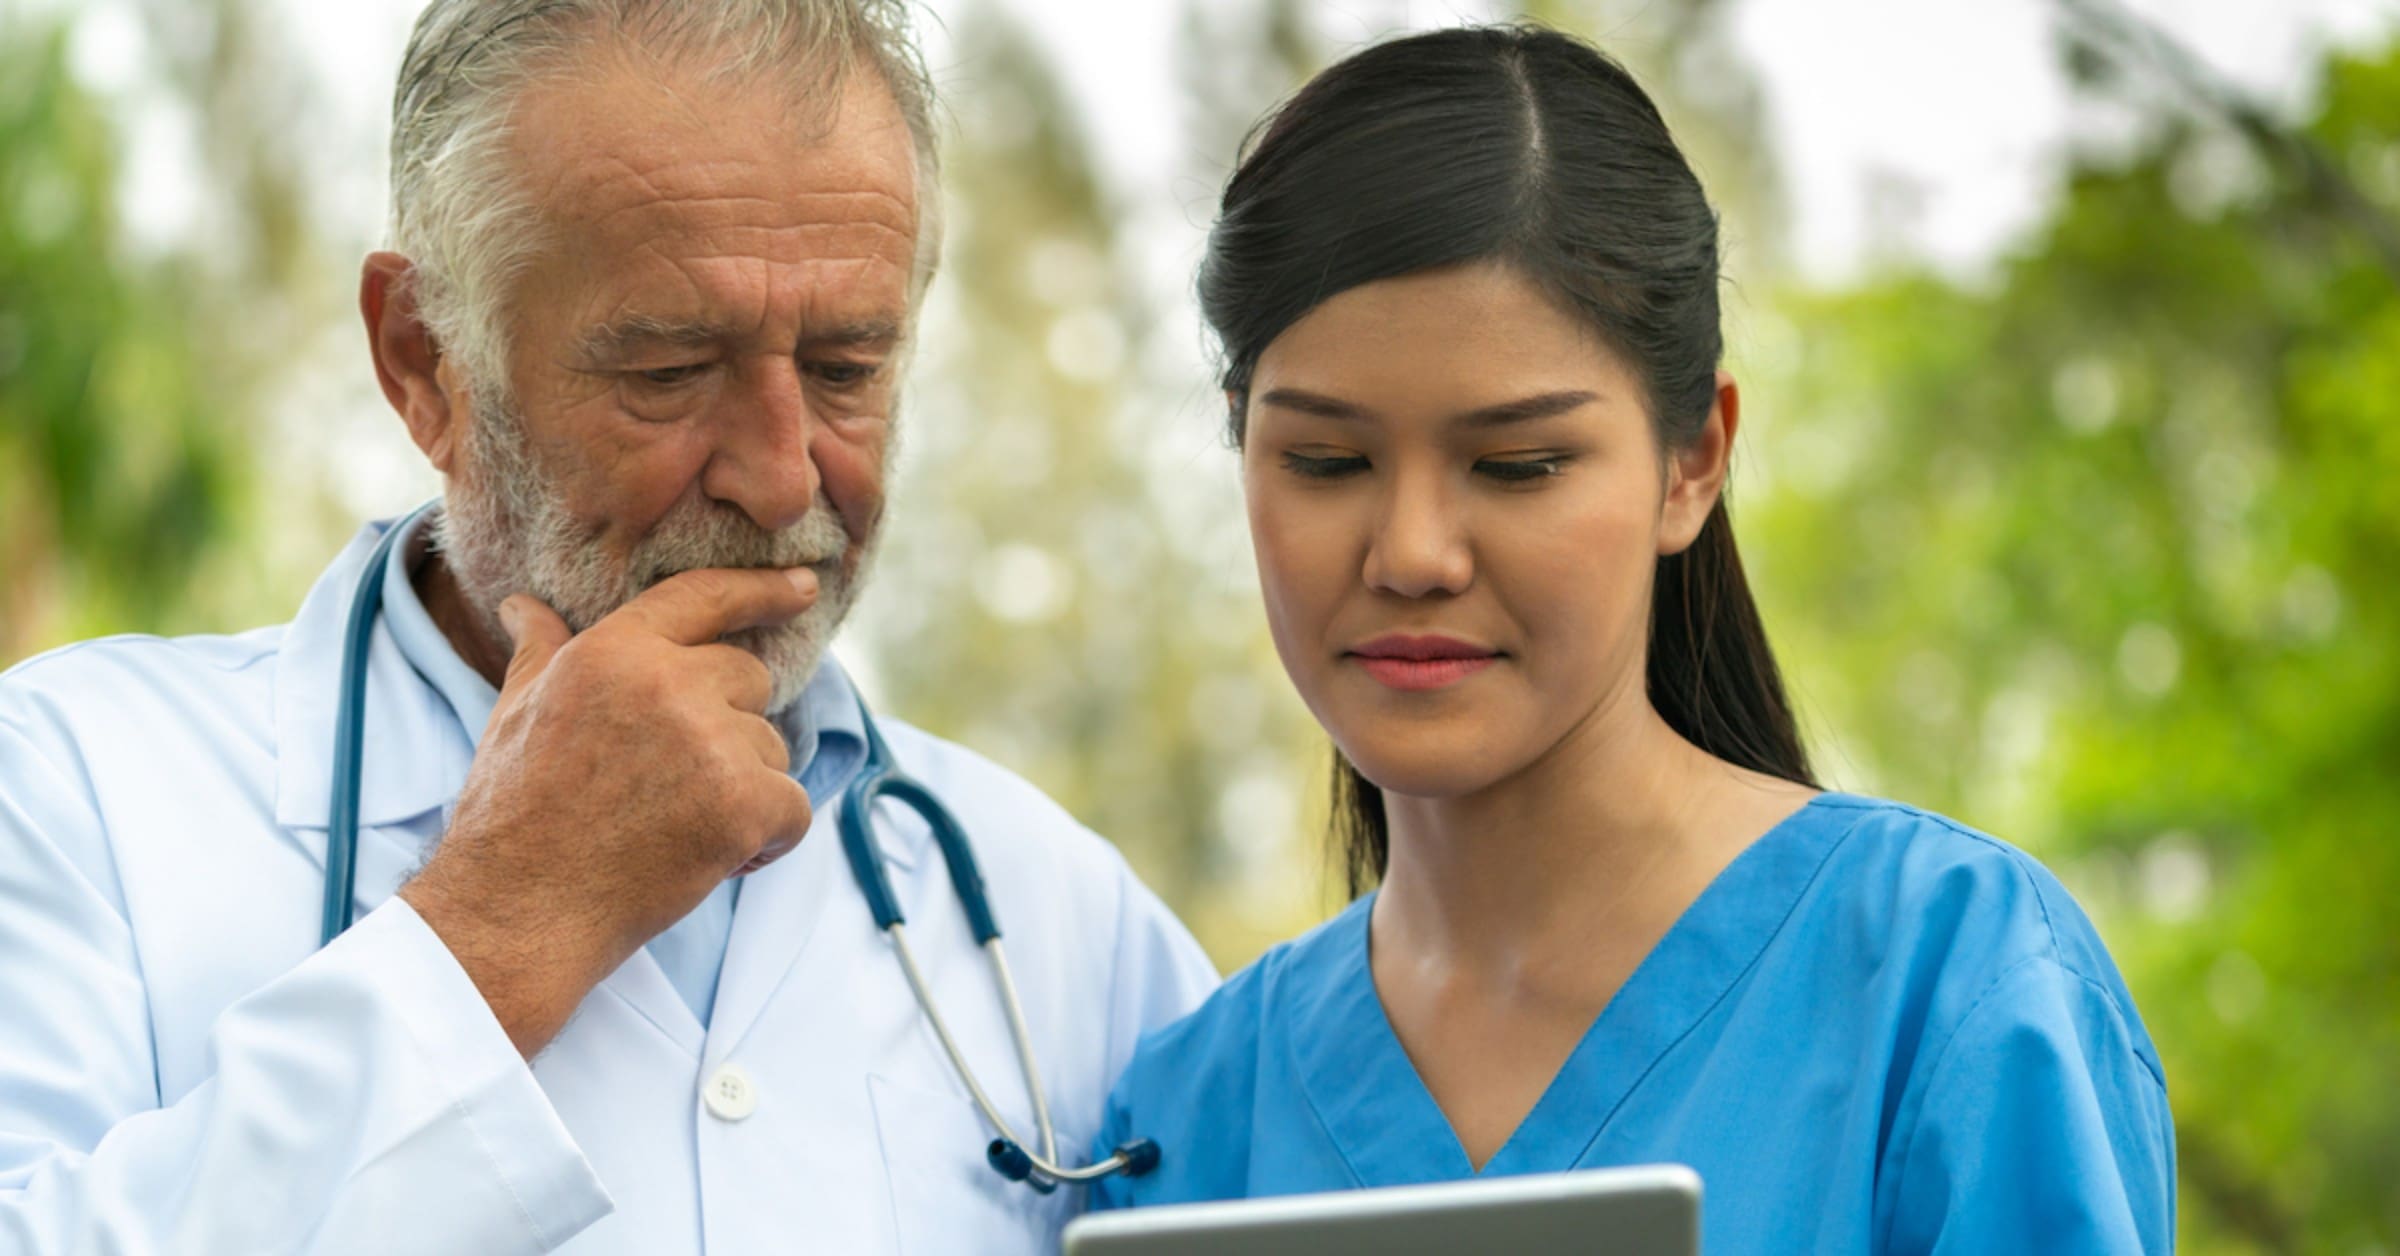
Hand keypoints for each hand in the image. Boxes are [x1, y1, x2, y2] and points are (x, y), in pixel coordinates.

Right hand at [399, 567, 819, 1055]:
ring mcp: (709, 742)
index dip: (762, 589)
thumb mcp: (515, 712)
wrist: (517, 910)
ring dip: (743, 788)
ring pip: (772, 748)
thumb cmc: (513, 814)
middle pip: (750, 679)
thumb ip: (541, 652)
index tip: (805, 588)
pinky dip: (768, 839)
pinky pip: (794, 807)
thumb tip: (524, 606)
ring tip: (675, 825)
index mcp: (614, 650)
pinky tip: (716, 858)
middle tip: (672, 783)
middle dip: (729, 728)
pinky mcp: (741, 803)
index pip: (705, 597)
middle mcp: (667, 682)